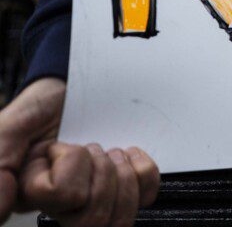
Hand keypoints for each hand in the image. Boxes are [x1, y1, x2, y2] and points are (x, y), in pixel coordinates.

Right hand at [0, 78, 158, 224]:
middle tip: (92, 149)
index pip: (63, 198)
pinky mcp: (124, 190)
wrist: (73, 89)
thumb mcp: (11, 129)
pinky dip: (143, 172)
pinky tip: (129, 157)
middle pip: (93, 220)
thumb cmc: (40, 108)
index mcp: (34, 196)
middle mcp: (64, 207)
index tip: (58, 146)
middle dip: (102, 172)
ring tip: (109, 154)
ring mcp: (96, 201)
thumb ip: (0, 167)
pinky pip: (146, 197)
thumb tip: (1, 211)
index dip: (71, 167)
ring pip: (118, 219)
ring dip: (122, 174)